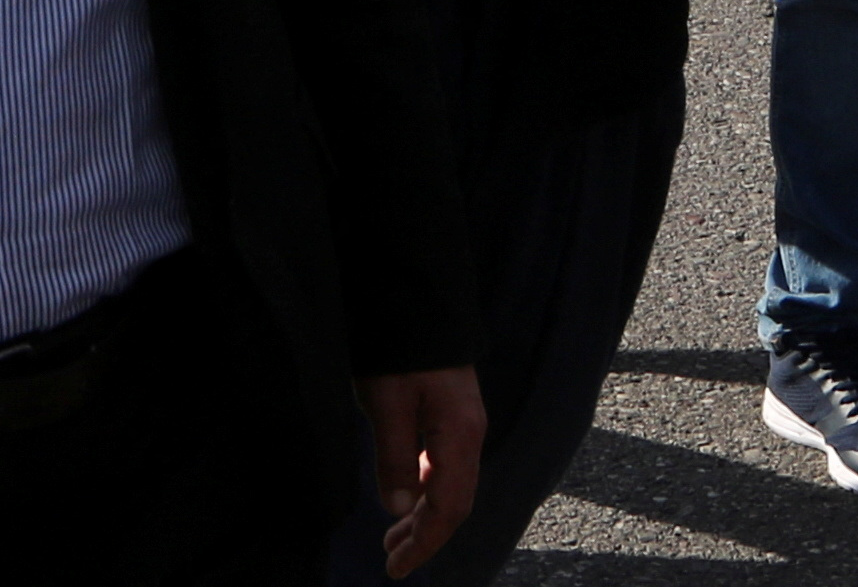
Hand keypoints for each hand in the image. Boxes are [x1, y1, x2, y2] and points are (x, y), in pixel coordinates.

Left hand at [354, 366, 485, 578]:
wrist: (418, 299)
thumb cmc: (401, 350)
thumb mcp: (387, 404)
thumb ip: (394, 458)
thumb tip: (397, 507)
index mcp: (459, 435)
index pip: (448, 507)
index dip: (424, 543)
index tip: (396, 568)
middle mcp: (470, 433)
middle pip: (455, 502)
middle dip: (425, 536)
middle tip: (391, 560)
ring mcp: (465, 423)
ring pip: (452, 485)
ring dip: (424, 515)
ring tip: (394, 536)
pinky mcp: (454, 414)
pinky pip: (447, 465)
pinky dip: (427, 490)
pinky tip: (408, 494)